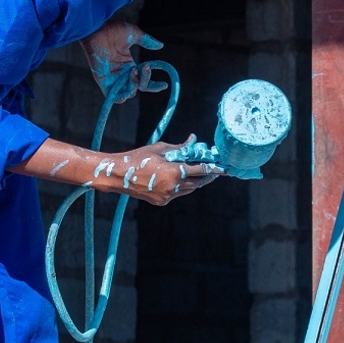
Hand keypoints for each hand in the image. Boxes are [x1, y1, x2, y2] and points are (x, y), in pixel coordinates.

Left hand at [81, 22, 164, 101]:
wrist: (96, 29)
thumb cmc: (111, 29)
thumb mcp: (134, 34)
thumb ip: (147, 41)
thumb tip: (160, 45)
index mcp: (129, 64)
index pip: (144, 79)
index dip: (155, 85)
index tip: (164, 84)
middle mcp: (122, 73)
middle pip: (139, 87)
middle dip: (145, 81)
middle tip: (143, 67)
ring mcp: (113, 78)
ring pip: (128, 93)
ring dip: (134, 87)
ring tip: (132, 73)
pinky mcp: (104, 81)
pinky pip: (114, 97)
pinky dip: (122, 97)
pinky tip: (128, 88)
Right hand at [93, 137, 221, 205]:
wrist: (119, 176)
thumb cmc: (139, 158)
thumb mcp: (161, 149)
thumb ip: (180, 147)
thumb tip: (193, 140)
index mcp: (175, 172)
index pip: (201, 170)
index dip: (214, 169)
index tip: (224, 169)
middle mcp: (174, 187)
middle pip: (198, 183)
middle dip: (206, 177)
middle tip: (214, 172)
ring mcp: (168, 196)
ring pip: (188, 190)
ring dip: (194, 182)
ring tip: (198, 174)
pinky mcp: (162, 201)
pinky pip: (177, 194)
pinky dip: (181, 187)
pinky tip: (178, 180)